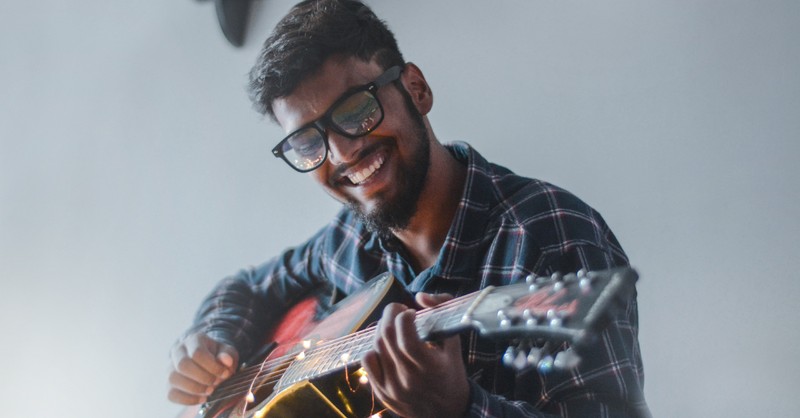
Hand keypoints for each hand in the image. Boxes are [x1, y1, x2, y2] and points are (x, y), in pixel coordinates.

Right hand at [168, 332, 238, 404]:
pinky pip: (171, 394)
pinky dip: (187, 399)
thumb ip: (228, 354)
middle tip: (216, 383)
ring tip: (210, 391)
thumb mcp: (227, 351)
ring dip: (194, 389)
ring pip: (173, 378)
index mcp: (194, 340)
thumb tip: (226, 361)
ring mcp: (170, 367)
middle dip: (202, 377)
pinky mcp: (168, 384)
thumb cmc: (217, 355)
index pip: (197, 353)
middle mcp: (178, 351)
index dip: (212, 366)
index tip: (224, 374)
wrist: (206, 360)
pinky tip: (202, 399)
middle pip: (183, 365)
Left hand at [362, 293, 469, 417]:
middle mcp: (409, 378)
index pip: (405, 335)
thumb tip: (420, 296)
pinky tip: (385, 347)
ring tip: (393, 327)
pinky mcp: (382, 393)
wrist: (447, 413)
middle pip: (387, 336)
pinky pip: (367, 362)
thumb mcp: (455, 344)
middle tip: (398, 310)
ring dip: (382, 329)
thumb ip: (442, 313)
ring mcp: (393, 387)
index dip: (404, 316)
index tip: (411, 312)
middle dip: (390, 314)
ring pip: (376, 346)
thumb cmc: (452, 374)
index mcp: (429, 367)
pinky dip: (373, 348)